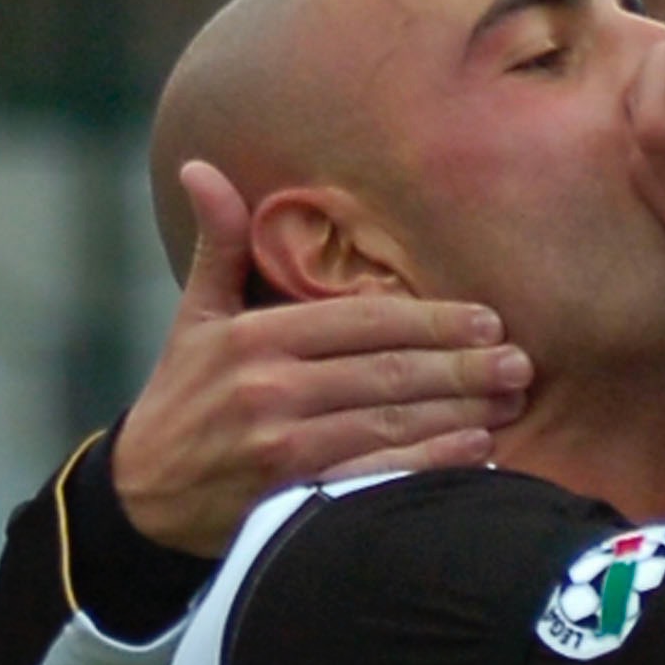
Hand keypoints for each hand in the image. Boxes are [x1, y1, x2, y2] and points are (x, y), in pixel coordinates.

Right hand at [111, 163, 529, 556]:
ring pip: (391, 422)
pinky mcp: (292, 497)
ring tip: (511, 400)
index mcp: (253, 338)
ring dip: (461, 412)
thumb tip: (201, 167)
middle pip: (388, 372)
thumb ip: (218, 247)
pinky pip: (377, 474)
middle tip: (521, 361)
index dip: (431, 319)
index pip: (362, 321)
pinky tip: (477, 450)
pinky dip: (431, 462)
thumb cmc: (184, 396)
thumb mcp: (195, 318)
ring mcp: (282, 446)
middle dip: (463, 366)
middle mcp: (268, 388)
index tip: (488, 319)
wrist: (143, 494)